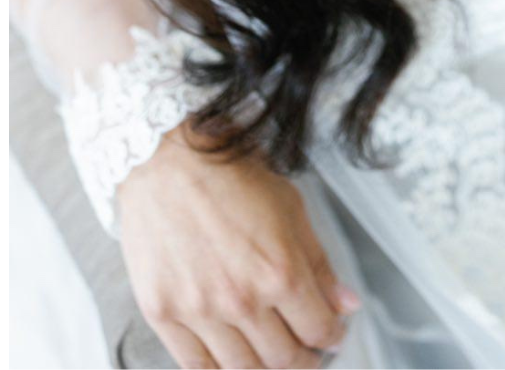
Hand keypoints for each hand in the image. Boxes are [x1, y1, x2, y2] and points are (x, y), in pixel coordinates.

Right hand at [117, 124, 356, 369]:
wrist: (159, 156)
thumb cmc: (223, 171)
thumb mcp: (288, 205)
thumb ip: (319, 262)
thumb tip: (346, 305)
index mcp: (280, 272)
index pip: (321, 332)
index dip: (332, 337)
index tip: (329, 333)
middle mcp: (241, 299)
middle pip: (285, 359)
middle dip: (303, 358)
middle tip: (301, 347)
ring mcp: (199, 310)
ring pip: (244, 369)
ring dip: (263, 365)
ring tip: (266, 351)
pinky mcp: (162, 312)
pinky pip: (195, 365)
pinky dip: (218, 369)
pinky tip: (228, 356)